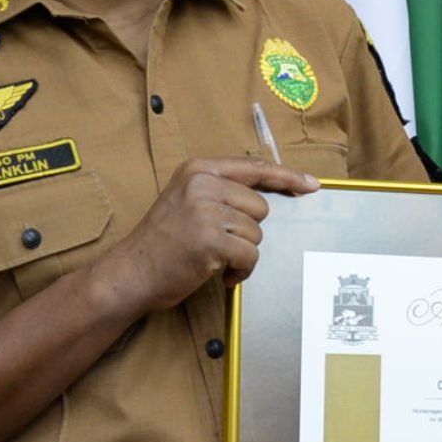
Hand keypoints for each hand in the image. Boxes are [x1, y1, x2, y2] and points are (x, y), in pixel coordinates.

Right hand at [99, 157, 319, 310]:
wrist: (131, 271)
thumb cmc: (163, 241)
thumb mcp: (187, 200)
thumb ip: (222, 191)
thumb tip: (273, 195)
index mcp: (199, 169)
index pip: (255, 168)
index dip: (287, 176)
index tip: (311, 185)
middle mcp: (202, 184)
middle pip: (261, 207)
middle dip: (247, 231)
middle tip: (218, 244)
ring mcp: (205, 211)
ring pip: (256, 233)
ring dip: (241, 253)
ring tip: (213, 259)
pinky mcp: (210, 240)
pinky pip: (250, 255)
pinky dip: (241, 270)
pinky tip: (219, 273)